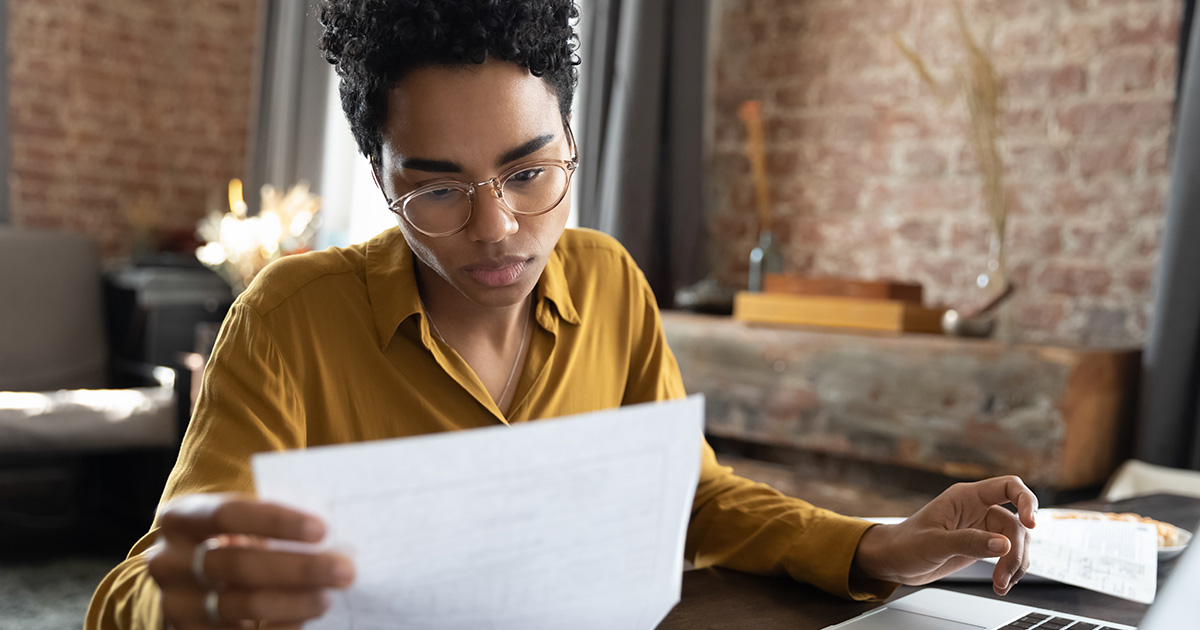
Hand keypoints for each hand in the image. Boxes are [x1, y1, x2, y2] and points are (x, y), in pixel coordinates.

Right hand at [146, 493, 354, 628]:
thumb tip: (337, 531)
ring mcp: (175, 603)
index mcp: (181, 518)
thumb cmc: (232, 538)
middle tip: (343, 570)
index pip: (228, 514)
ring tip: (327, 598)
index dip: (276, 522)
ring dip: (293, 603)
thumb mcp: (241, 521)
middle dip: (298, 568)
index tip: (322, 530)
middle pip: (238, 564)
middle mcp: (169, 561)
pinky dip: (279, 629)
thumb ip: (274, 521)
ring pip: (240, 605)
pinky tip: (304, 620)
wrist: (189, 578)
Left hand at [852, 475, 1037, 595]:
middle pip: (1016, 523)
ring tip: (1001, 585)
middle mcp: (978, 509)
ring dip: (1015, 565)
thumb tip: (1002, 545)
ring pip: (1016, 542)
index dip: (1026, 501)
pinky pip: (1008, 555)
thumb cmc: (905, 545)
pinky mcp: (982, 546)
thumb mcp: (934, 543)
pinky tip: (1002, 584)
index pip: (1008, 486)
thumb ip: (968, 542)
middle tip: (1003, 576)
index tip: (1031, 523)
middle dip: (1015, 551)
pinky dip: (1010, 570)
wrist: (894, 561)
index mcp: (966, 497)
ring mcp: (982, 528)